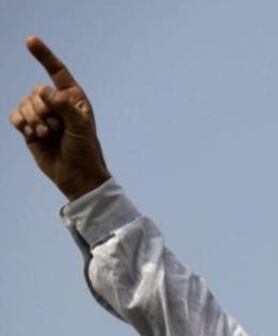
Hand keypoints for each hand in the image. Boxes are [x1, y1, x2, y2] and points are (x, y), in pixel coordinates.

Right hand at [9, 36, 110, 200]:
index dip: (43, 55)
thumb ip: (63, 105)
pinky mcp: (30, 128)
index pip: (57, 72)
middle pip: (35, 92)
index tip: (30, 40)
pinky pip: (15, 116)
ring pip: (24, 104)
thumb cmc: (85, 149)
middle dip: (41, 110)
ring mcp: (42, 115)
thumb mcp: (80, 126)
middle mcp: (56, 103)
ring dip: (33, 120)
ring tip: (48, 134)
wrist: (76, 175)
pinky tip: (33, 135)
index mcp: (73, 98)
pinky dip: (22, 124)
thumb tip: (42, 89)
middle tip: (56, 128)